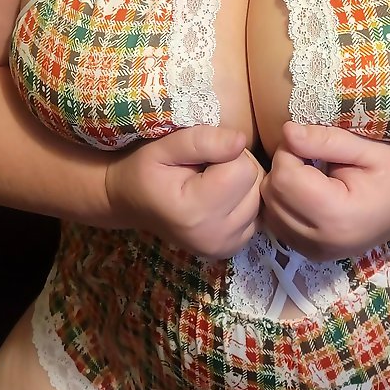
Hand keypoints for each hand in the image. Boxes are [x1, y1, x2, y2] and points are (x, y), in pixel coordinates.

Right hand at [104, 126, 262, 258]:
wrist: (130, 202)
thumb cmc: (145, 170)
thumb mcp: (164, 146)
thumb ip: (201, 141)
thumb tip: (240, 141)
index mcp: (196, 212)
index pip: (243, 168)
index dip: (226, 153)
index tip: (201, 157)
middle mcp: (215, 236)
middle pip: (255, 183)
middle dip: (236, 167)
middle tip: (205, 169)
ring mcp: (225, 247)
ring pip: (259, 198)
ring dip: (241, 184)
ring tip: (210, 183)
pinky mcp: (232, 248)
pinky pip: (257, 213)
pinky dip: (243, 201)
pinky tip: (219, 198)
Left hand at [260, 122, 389, 260]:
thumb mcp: (369, 149)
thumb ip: (326, 141)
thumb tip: (287, 131)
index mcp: (337, 215)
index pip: (284, 177)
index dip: (290, 151)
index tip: (312, 142)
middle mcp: (322, 241)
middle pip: (272, 195)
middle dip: (284, 167)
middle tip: (312, 156)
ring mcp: (315, 253)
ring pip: (270, 211)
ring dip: (282, 186)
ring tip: (311, 173)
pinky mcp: (311, 254)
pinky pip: (279, 224)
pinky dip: (285, 204)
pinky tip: (308, 192)